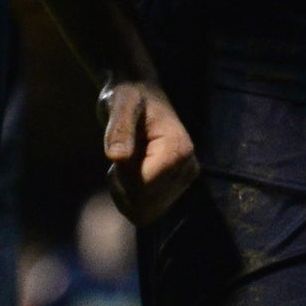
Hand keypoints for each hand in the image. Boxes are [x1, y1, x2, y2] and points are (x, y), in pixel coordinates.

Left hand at [99, 77, 199, 225]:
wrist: (138, 92)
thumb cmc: (128, 94)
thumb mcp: (120, 104)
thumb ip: (119, 129)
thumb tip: (117, 157)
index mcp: (178, 150)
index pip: (143, 190)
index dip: (122, 177)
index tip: (119, 151)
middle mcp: (188, 168)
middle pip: (145, 206)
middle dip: (124, 188)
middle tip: (121, 156)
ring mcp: (184, 180)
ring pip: (145, 213)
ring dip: (126, 193)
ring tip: (127, 162)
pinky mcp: (177, 187)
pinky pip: (147, 211)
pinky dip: (132, 197)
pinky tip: (132, 172)